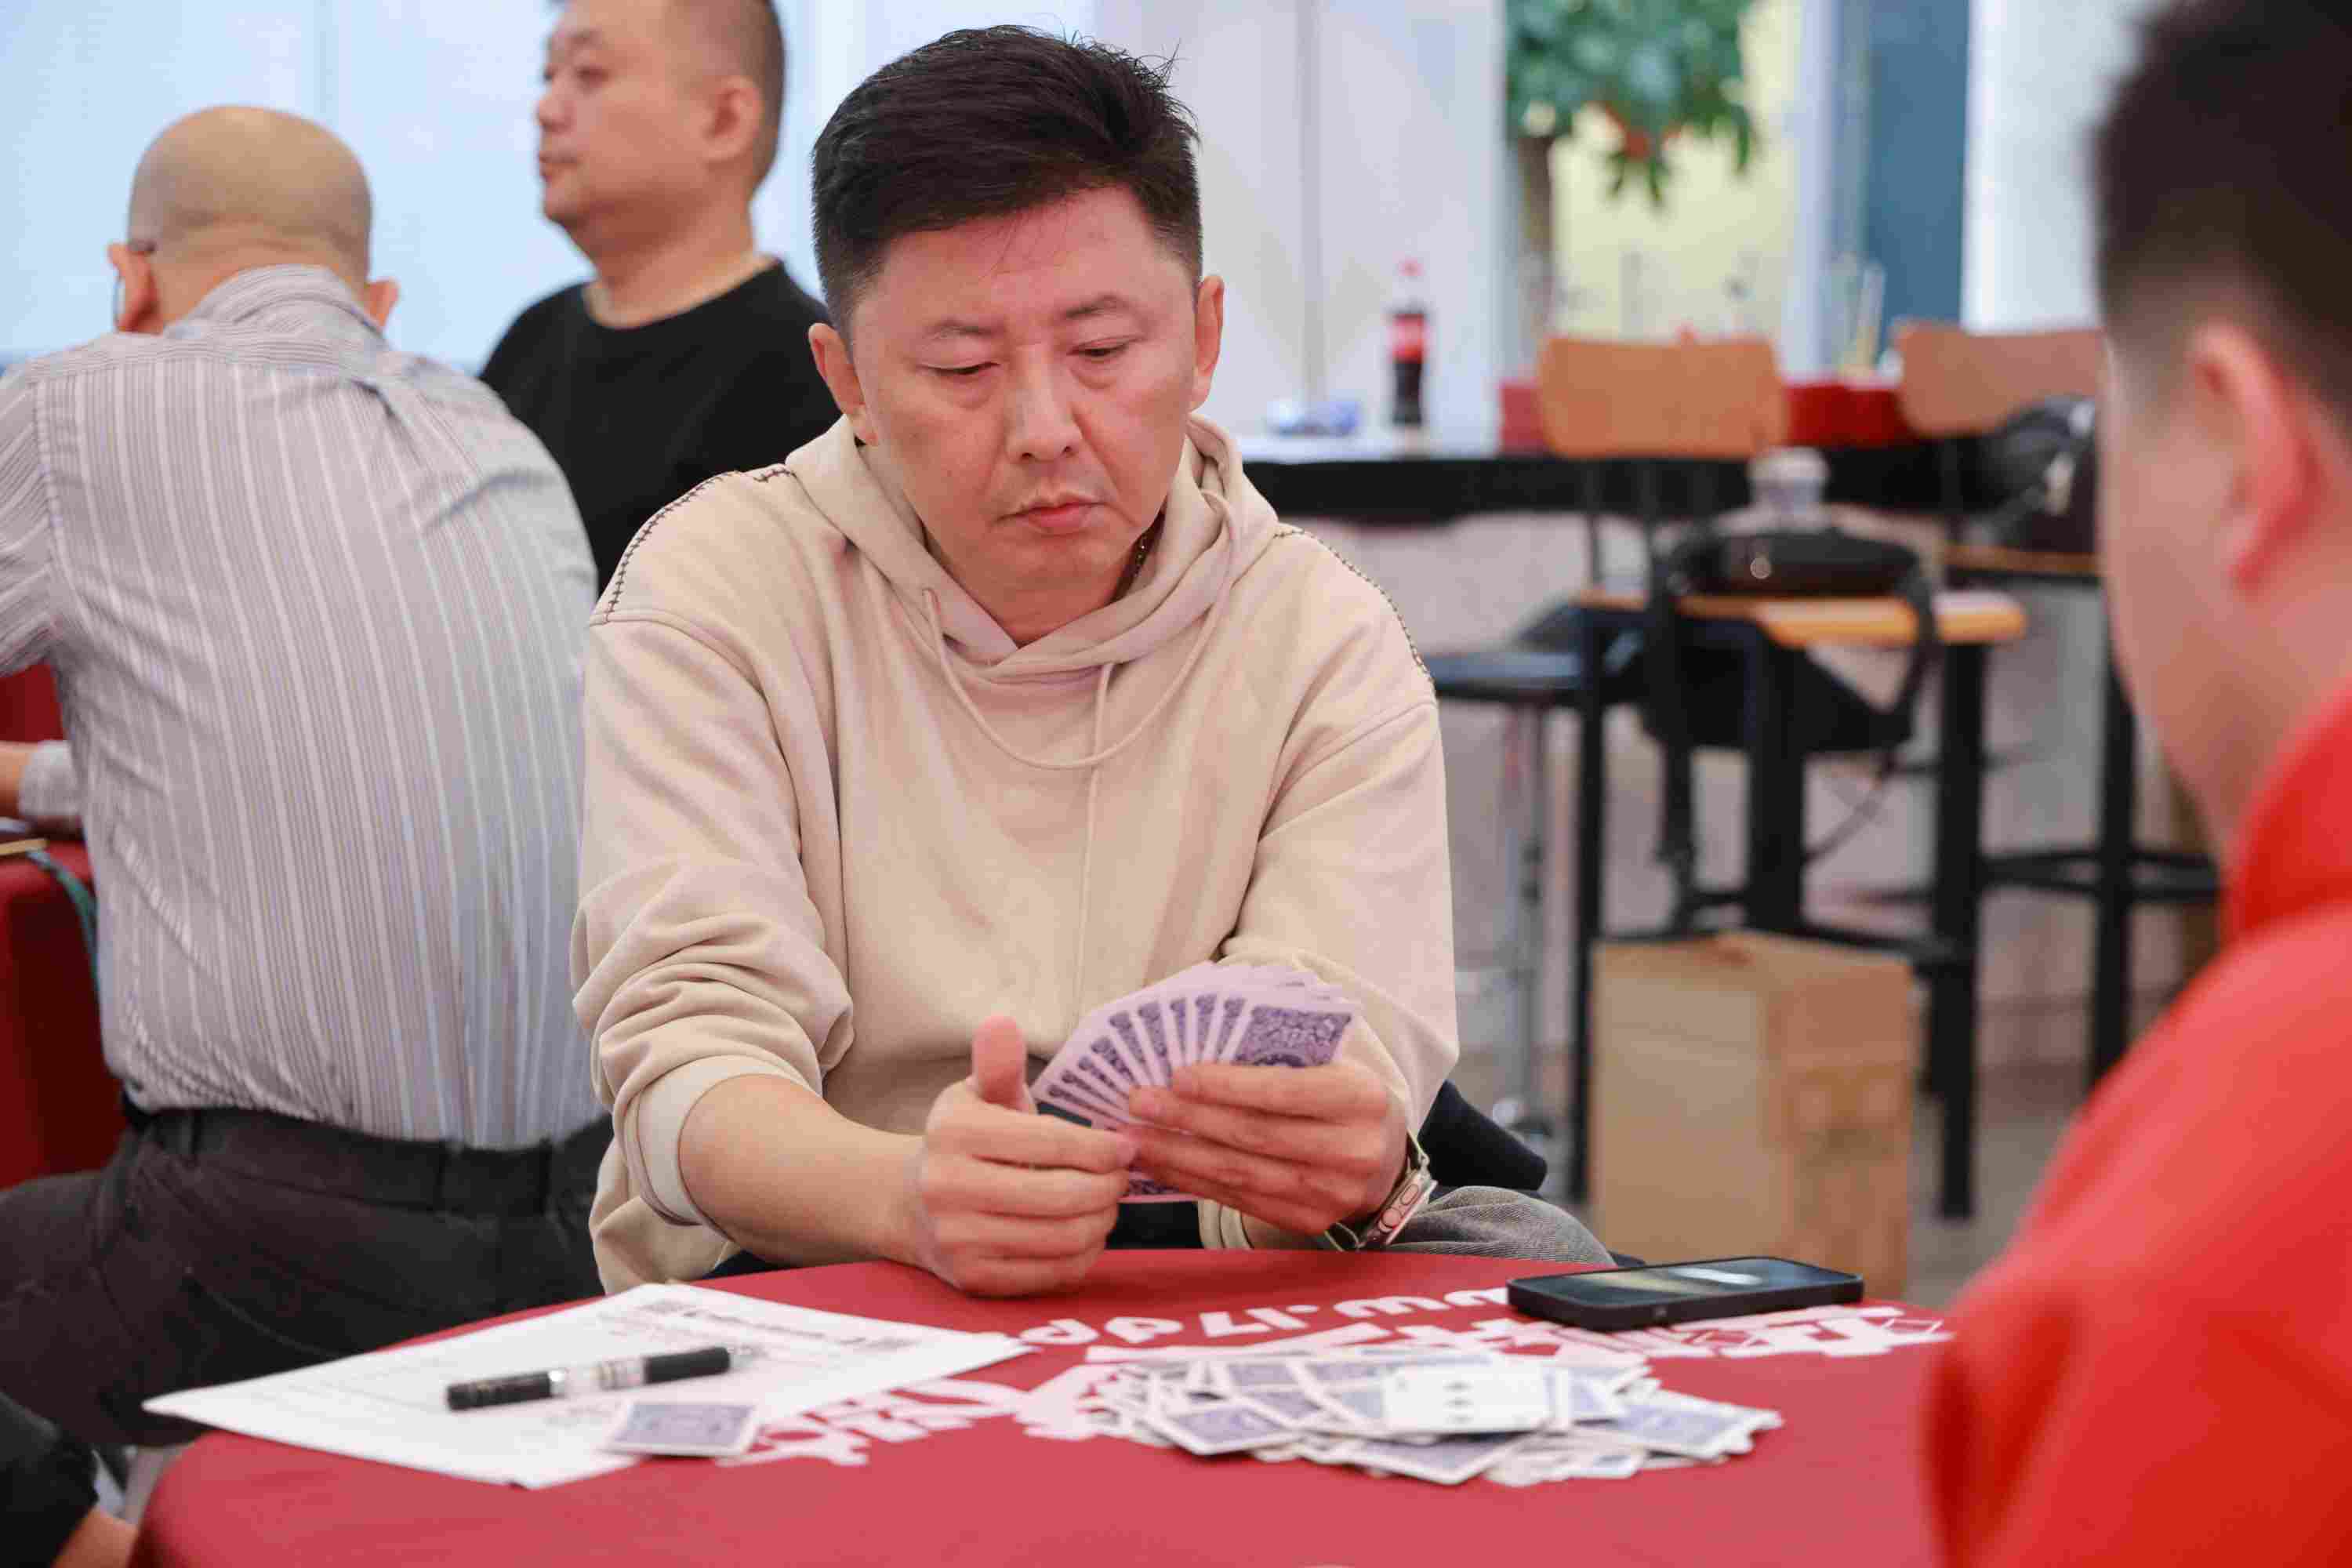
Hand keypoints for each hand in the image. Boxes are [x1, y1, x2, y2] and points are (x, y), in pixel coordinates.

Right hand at [901, 1015, 1133, 1296]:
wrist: (912, 1203)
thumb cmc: (968, 1141)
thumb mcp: (979, 1095)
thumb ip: (998, 1063)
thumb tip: (1002, 1023)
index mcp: (954, 1131)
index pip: (1051, 1141)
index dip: (1102, 1147)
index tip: (1127, 1147)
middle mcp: (947, 1187)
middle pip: (1062, 1195)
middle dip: (1109, 1187)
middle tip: (1122, 1178)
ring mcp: (957, 1239)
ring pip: (1062, 1237)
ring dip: (1102, 1221)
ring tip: (1108, 1203)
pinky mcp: (972, 1280)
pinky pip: (1051, 1274)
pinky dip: (1084, 1255)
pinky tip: (1086, 1233)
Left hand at [1125, 1061, 1408, 1237]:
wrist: (1385, 1156)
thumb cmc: (1343, 1094)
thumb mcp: (1332, 1064)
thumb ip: (1282, 1056)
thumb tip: (1198, 1045)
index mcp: (1360, 1098)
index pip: (1285, 1092)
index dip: (1229, 1086)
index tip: (1178, 1075)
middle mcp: (1351, 1151)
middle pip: (1254, 1135)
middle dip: (1189, 1119)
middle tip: (1140, 1102)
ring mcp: (1330, 1194)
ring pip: (1240, 1174)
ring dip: (1179, 1156)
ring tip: (1136, 1138)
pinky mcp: (1307, 1221)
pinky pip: (1239, 1200)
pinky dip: (1194, 1182)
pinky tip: (1162, 1165)